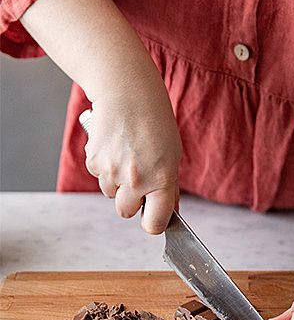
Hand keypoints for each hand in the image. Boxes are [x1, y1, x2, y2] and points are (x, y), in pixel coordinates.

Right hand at [19, 0, 181, 230]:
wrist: (128, 95)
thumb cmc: (156, 124)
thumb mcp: (173, 157)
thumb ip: (168, 186)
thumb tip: (168, 211)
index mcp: (162, 180)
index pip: (154, 224)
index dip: (154, 225)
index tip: (155, 220)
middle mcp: (136, 180)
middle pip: (125, 212)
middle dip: (132, 202)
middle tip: (140, 182)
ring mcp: (112, 172)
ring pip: (112, 194)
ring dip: (118, 183)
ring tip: (129, 157)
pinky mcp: (94, 161)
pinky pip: (100, 177)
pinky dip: (106, 168)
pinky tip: (115, 148)